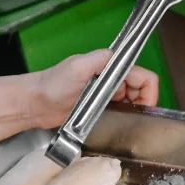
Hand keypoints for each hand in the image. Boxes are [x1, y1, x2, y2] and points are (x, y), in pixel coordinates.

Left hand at [25, 49, 160, 128]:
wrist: (35, 103)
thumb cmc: (53, 84)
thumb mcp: (78, 67)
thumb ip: (100, 60)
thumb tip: (119, 58)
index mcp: (110, 66)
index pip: (144, 77)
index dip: (149, 93)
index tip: (144, 109)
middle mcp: (111, 79)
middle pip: (141, 92)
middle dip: (141, 106)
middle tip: (132, 119)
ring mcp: (106, 95)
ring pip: (132, 105)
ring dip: (132, 114)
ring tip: (121, 123)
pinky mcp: (100, 110)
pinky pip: (120, 114)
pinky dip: (123, 120)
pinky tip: (114, 125)